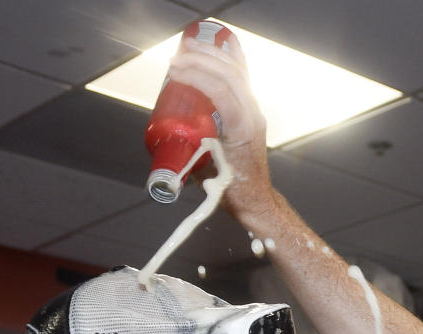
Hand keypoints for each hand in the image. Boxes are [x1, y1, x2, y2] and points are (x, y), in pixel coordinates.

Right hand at [165, 34, 275, 220]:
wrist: (254, 198)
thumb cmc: (231, 189)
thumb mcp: (204, 169)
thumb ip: (188, 148)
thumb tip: (167, 129)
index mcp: (243, 129)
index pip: (221, 91)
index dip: (196, 75)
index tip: (174, 71)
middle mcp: (253, 116)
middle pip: (230, 75)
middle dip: (201, 59)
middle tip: (177, 56)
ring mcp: (255, 111)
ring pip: (238, 72)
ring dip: (213, 55)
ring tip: (190, 45)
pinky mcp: (252, 111)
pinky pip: (243, 79)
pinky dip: (230, 60)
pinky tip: (220, 46)